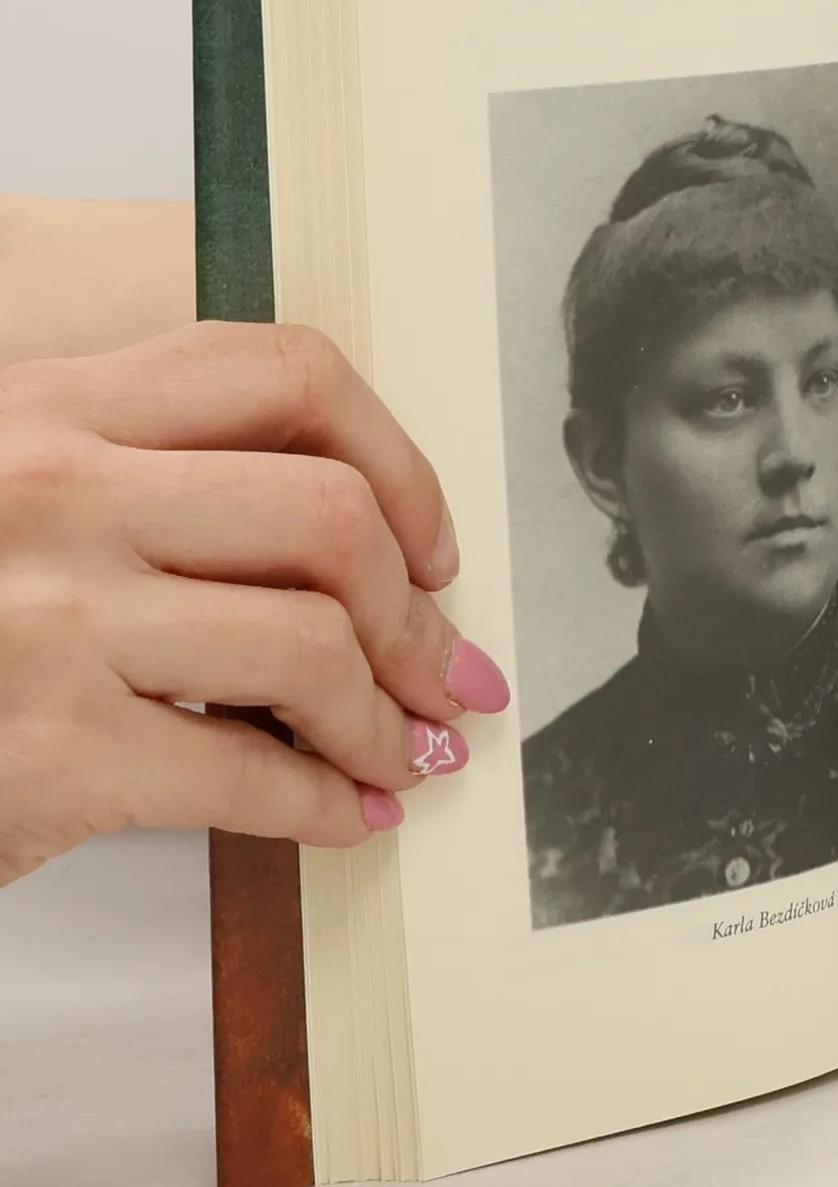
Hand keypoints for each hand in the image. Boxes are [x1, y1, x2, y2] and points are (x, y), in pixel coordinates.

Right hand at [0, 321, 510, 889]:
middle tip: (446, 670)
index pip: (284, 374)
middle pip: (331, 519)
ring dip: (387, 718)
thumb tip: (359, 549)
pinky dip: (326, 803)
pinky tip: (350, 812)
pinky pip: (249, 772)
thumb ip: (151, 488)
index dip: (398, 464)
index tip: (430, 542)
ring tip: (403, 750)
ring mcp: (48, 619)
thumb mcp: (17, 503)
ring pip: (313, 646)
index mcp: (49, 407)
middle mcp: (52, 491)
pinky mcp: (49, 751)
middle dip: (418, 617)